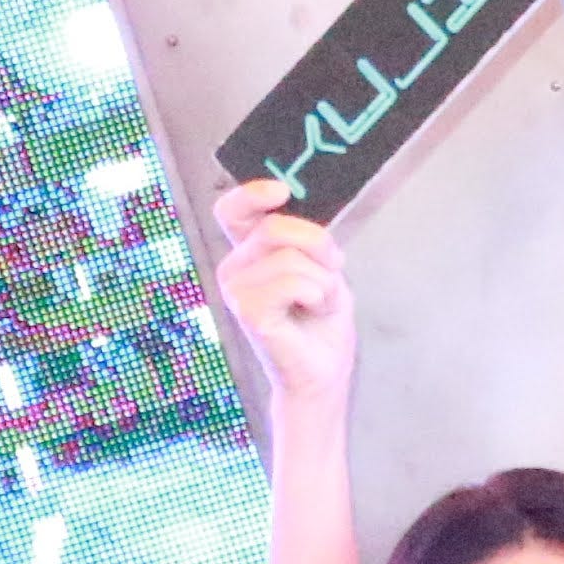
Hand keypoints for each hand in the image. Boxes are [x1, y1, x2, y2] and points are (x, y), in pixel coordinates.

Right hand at [210, 179, 358, 412]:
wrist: (322, 371)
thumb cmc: (321, 323)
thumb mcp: (322, 268)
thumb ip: (308, 240)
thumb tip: (304, 218)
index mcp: (250, 253)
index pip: (233, 211)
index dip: (252, 194)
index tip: (281, 191)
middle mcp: (235, 267)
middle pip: (277, 227)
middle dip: (319, 246)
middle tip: (330, 272)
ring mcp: (237, 290)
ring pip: (292, 257)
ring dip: (322, 280)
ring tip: (317, 303)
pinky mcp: (248, 311)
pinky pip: (295, 282)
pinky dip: (318, 295)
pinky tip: (311, 312)